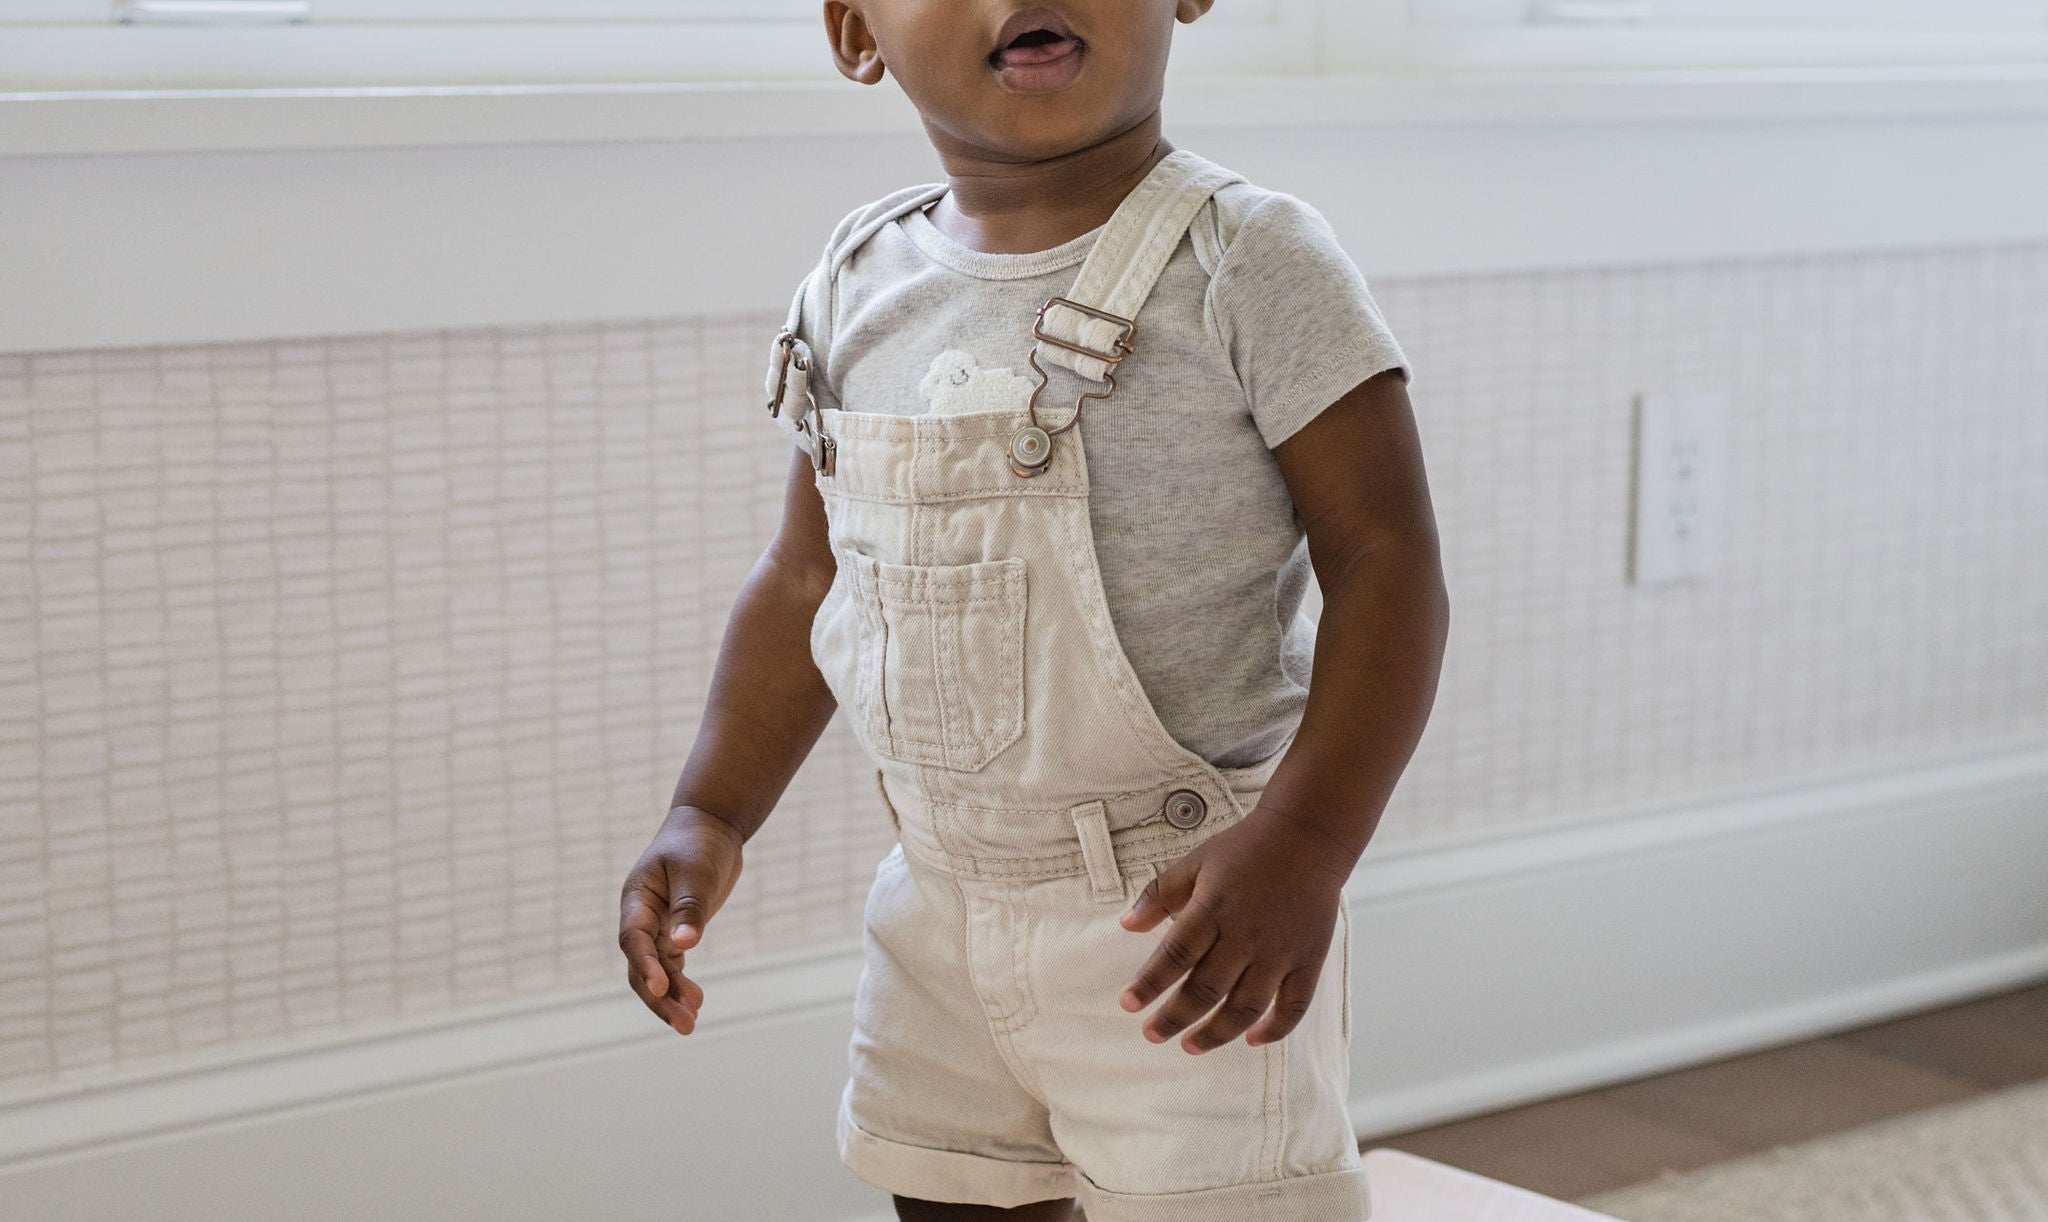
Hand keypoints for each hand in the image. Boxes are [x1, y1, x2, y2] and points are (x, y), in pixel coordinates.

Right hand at [618, 806, 745, 1035]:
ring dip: (671, 997)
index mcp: (637, 899)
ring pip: (657, 970)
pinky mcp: (675, 932)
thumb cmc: (698, 844)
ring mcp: (656, 927)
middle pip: (641, 966)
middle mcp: (641, 917)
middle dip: (659, 997)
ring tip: (691, 1023)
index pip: (633, 939)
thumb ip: (689, 906)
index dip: (645, 966)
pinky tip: (695, 1003)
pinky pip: (672, 965)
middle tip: (684, 1023)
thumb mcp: (696, 871)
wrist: (710, 827)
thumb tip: (685, 942)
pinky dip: (681, 984)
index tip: (660, 988)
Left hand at [1117, 806, 1352, 1054]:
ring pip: (1245, 1007)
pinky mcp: (1309, 960)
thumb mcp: (1195, 862)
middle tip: (1152, 1035)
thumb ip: (1159, 894)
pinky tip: (1250, 1040)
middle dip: (1175, 1018)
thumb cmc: (1246, 849)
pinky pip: (1294, 1006)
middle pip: (1206, 989)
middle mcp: (1247, 935)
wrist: (1308, 837)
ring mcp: (1280, 952)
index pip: (1175, 955)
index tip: (1128, 1004)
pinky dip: (1273, 1029)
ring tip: (1190, 1046)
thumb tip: (1126, 925)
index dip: (1149, 984)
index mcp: (1214, 908)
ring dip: (1216, 1033)